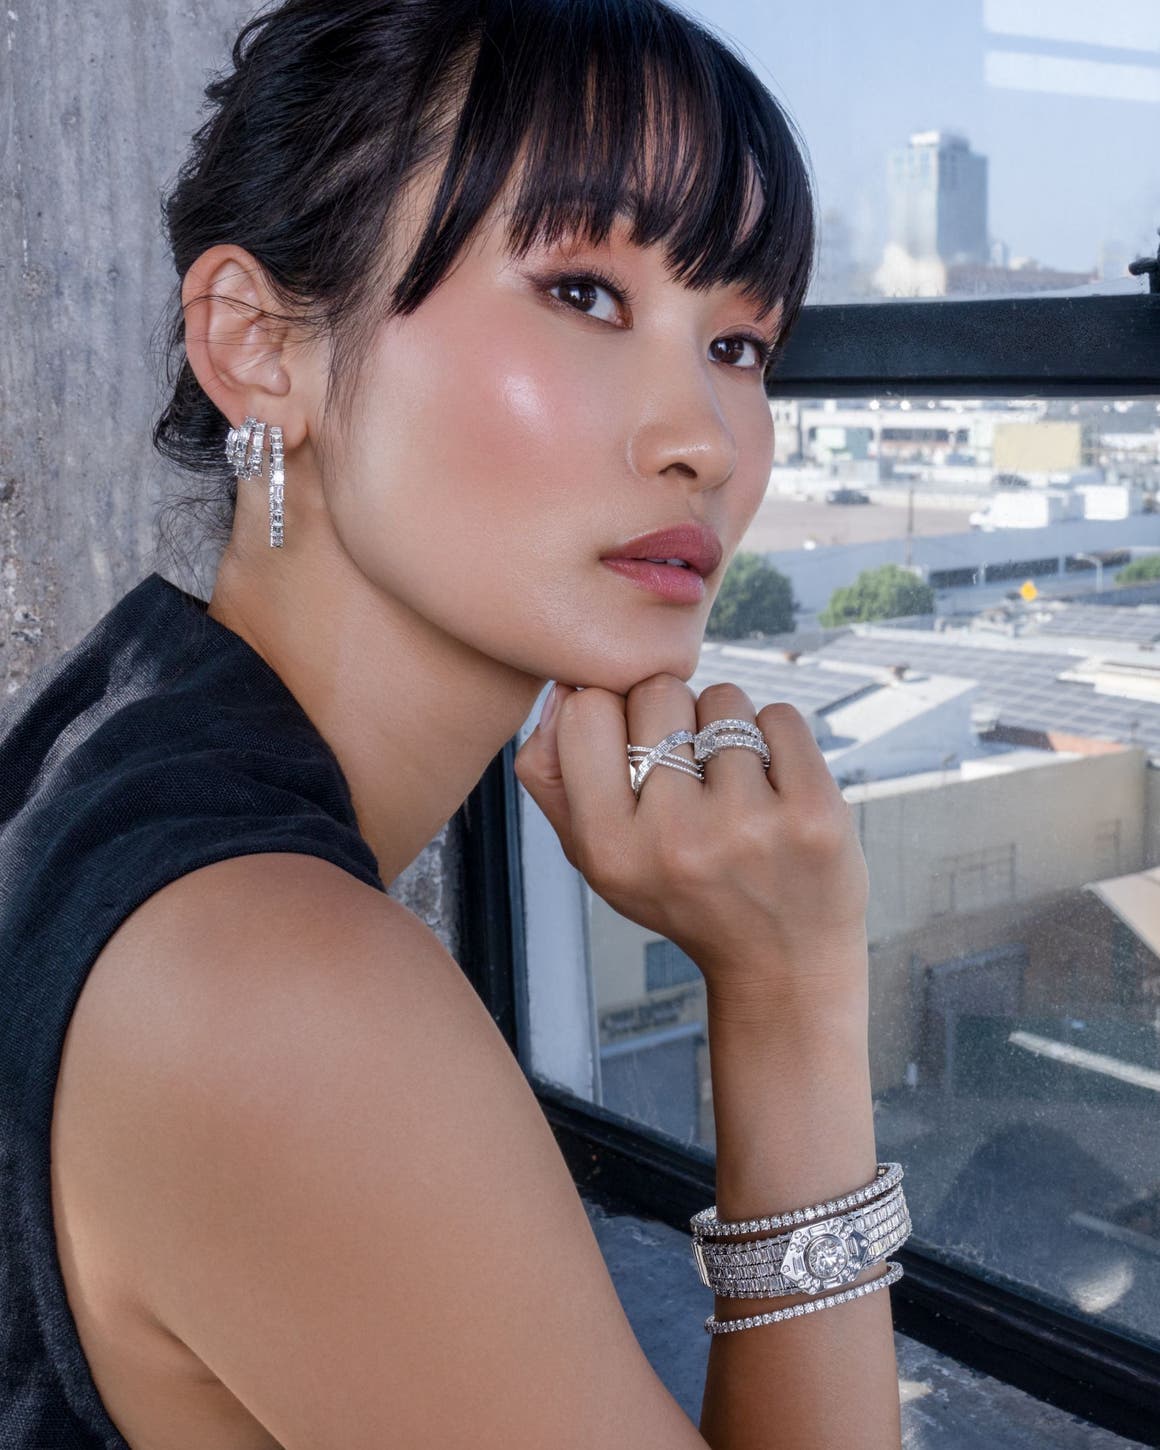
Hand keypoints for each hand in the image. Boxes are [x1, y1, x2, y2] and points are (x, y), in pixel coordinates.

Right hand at [513, 674, 869, 1018]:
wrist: (781, 961)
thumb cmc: (679, 892)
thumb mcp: (594, 856)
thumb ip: (552, 775)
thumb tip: (564, 688)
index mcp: (609, 848)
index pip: (586, 710)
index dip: (611, 711)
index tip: (632, 744)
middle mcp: (675, 838)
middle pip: (657, 691)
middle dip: (673, 714)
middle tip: (688, 767)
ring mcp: (749, 825)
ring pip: (723, 699)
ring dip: (727, 726)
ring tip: (732, 783)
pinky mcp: (813, 813)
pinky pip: (781, 716)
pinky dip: (777, 738)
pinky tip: (773, 786)